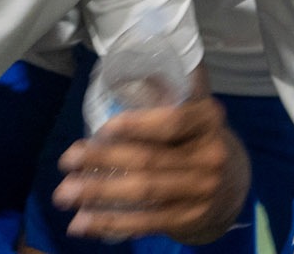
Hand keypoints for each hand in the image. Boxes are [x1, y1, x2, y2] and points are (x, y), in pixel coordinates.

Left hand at [53, 96, 247, 244]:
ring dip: (100, 193)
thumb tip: (121, 69)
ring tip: (64, 194)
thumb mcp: (190, 111)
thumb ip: (165, 92)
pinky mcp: (190, 218)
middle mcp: (210, 155)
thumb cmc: (194, 139)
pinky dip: (112, 223)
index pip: (172, 122)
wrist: (229, 185)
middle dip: (102, 160)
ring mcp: (202, 190)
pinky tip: (83, 223)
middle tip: (66, 161)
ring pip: (145, 191)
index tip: (102, 129)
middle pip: (150, 159)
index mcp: (208, 119)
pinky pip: (147, 221)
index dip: (137, 125)